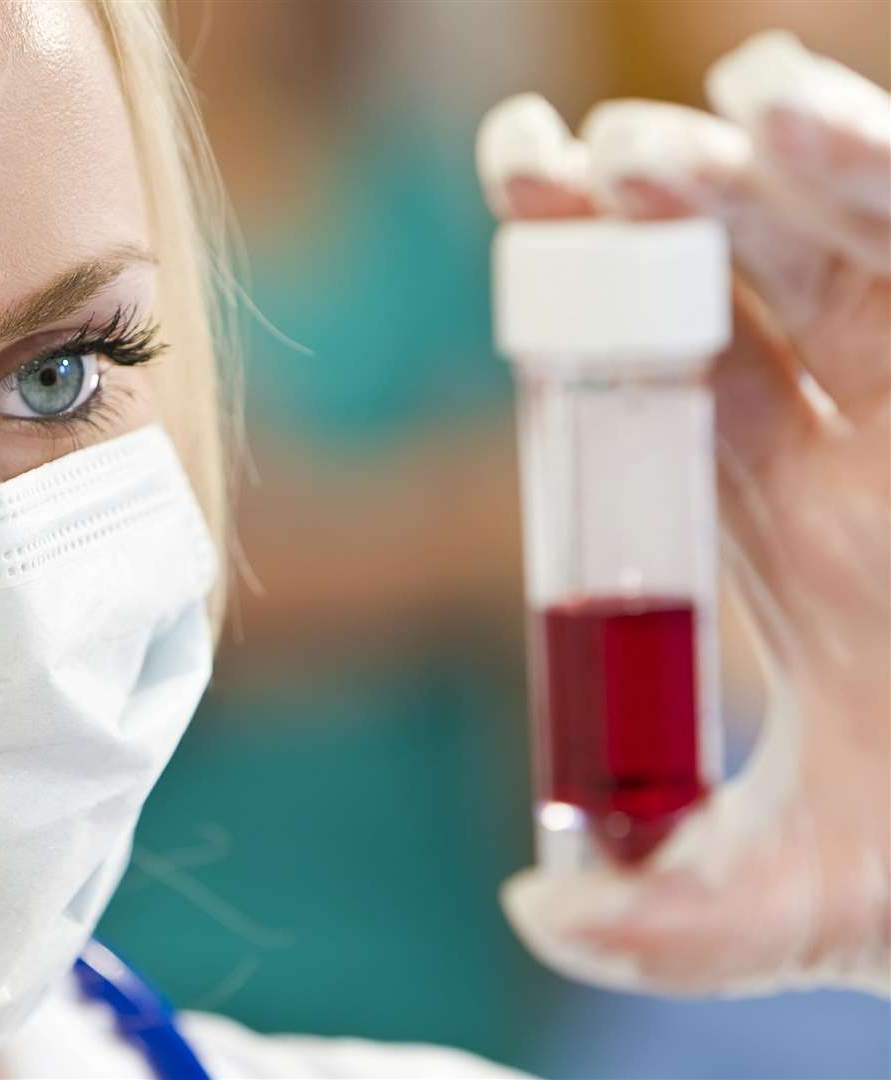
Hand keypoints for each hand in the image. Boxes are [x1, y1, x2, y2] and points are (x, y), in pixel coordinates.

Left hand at [476, 31, 889, 996]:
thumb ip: (673, 923)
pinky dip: (884, 167)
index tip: (510, 185)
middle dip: (660, 198)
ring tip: (722, 112)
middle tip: (592, 162)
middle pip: (732, 272)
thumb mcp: (816, 901)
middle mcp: (855, 431)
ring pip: (851, 230)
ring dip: (780, 155)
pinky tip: (809, 127)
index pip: (644, 367)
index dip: (569, 277)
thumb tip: (536, 908)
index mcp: (772, 511)